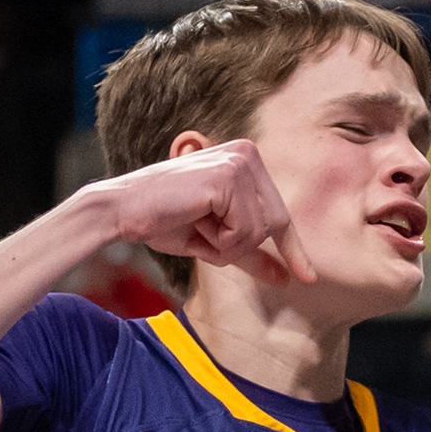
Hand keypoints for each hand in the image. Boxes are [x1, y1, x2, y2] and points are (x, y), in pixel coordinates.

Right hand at [98, 141, 315, 283]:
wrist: (122, 211)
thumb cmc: (163, 221)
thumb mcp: (215, 239)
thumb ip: (251, 253)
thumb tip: (287, 278)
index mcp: (246, 160)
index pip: (279, 213)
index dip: (293, 249)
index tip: (308, 278)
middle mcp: (247, 153)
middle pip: (275, 224)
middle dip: (240, 246)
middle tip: (202, 233)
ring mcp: (239, 163)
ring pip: (258, 232)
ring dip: (225, 245)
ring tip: (195, 224)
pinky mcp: (227, 178)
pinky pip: (243, 231)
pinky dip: (218, 241)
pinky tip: (194, 220)